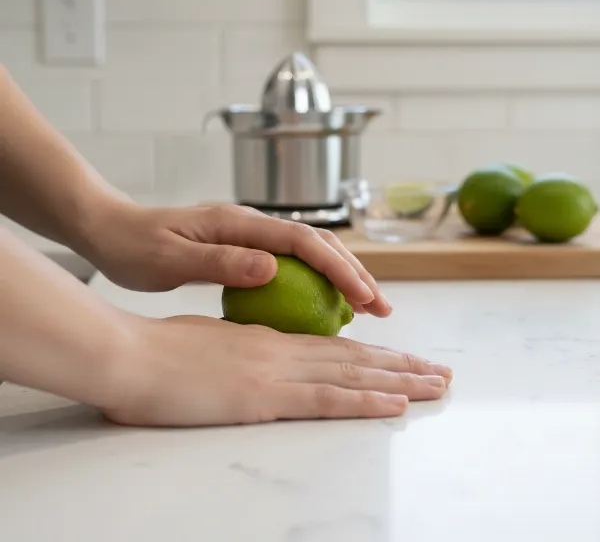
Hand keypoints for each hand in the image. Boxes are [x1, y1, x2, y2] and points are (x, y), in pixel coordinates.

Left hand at [85, 201, 391, 316]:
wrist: (110, 229)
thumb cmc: (134, 245)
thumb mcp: (170, 258)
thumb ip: (219, 262)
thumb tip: (273, 268)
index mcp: (237, 222)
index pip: (301, 241)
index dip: (336, 268)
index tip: (362, 296)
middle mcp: (250, 223)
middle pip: (316, 243)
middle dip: (353, 272)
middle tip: (381, 307)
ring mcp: (248, 234)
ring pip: (308, 253)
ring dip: (340, 275)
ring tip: (365, 305)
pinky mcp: (242, 248)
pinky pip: (290, 263)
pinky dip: (315, 281)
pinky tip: (322, 303)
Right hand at [104, 315, 451, 426]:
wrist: (129, 354)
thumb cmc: (157, 353)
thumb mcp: (207, 346)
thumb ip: (238, 353)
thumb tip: (252, 360)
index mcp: (267, 341)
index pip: (332, 348)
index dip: (372, 355)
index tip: (403, 361)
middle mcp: (281, 351)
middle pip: (354, 358)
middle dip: (402, 366)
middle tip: (441, 372)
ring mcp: (275, 372)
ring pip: (352, 374)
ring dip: (399, 381)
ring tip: (437, 385)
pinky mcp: (263, 397)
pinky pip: (326, 399)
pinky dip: (365, 401)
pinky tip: (396, 403)